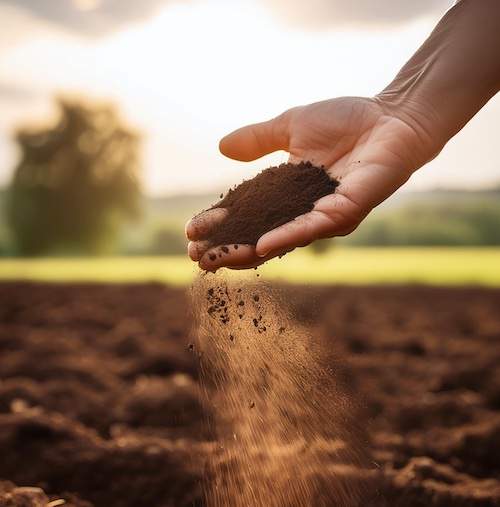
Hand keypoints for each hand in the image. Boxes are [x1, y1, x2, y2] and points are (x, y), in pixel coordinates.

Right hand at [186, 96, 431, 270]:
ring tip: (216, 260)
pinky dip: (285, 238)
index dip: (220, 224)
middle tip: (195, 258)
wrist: (391, 116)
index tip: (191, 231)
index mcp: (288, 194)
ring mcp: (324, 217)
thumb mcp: (291, 127)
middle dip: (226, 247)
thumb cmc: (348, 120)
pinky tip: (259, 247)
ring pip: (279, 240)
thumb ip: (258, 139)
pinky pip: (312, 228)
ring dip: (246, 251)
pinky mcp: (345, 212)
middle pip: (258, 236)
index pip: (247, 215)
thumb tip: (222, 148)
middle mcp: (303, 213)